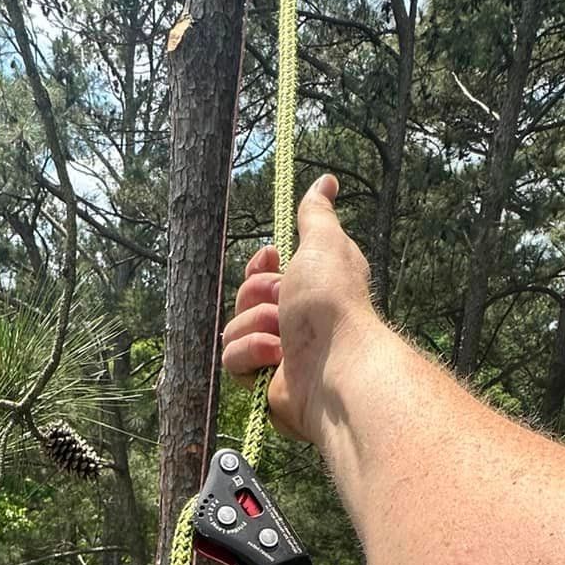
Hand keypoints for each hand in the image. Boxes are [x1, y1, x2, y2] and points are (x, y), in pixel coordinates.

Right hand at [221, 174, 375, 444]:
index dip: (260, 265)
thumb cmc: (331, 302)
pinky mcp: (263, 383)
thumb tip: (327, 181)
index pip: (266, 273)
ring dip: (254, 326)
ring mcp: (278, 353)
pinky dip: (249, 355)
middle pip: (246, 297)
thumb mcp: (323, 243)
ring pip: (234, 328)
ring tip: (281, 338)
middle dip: (257, 295)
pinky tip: (275, 359)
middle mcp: (294, 321)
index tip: (271, 257)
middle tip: (281, 303)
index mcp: (309, 289)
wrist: (332, 367)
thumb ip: (316, 213)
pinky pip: (232, 360)